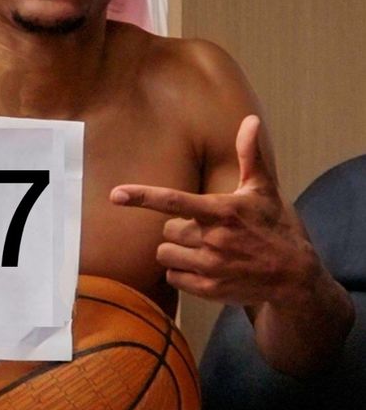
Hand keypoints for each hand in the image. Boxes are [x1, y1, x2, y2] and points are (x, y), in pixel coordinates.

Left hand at [110, 116, 312, 306]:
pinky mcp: (208, 289)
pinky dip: (182, 272)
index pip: (173, 201)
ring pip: (165, 255)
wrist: (294, 276)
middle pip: (166, 231)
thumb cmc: (275, 227)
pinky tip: (205, 268)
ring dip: (177, 251)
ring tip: (203, 249)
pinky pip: (173, 278)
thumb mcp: (263, 189)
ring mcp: (210, 267)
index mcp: (222, 210)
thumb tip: (250, 120)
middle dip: (179, 229)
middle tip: (204, 230)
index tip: (116, 194)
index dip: (142, 197)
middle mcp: (213, 239)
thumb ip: (249, 155)